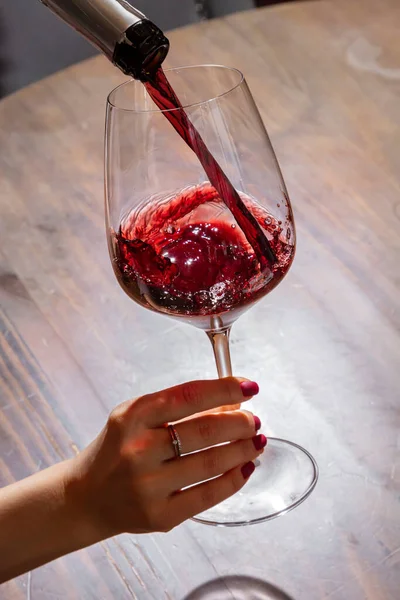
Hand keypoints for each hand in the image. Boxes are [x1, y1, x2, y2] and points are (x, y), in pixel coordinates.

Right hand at [68, 377, 263, 536]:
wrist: (86, 497)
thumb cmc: (117, 449)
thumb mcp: (137, 418)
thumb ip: (179, 408)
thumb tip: (230, 403)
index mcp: (133, 416)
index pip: (189, 396)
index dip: (224, 389)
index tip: (248, 387)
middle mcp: (139, 449)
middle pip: (205, 430)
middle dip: (240, 423)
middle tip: (254, 421)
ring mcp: (149, 485)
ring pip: (211, 463)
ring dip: (243, 449)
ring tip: (256, 441)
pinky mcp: (159, 516)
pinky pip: (208, 495)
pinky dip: (233, 479)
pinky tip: (244, 467)